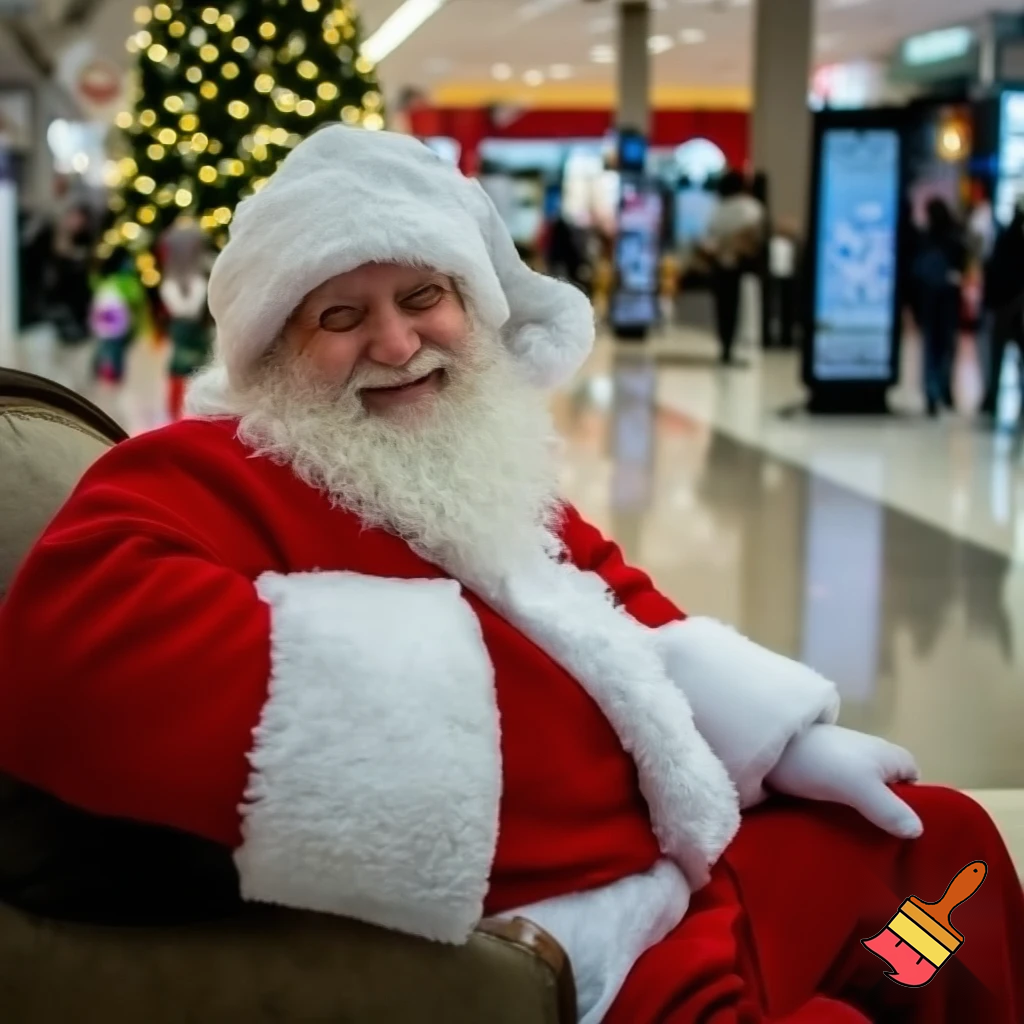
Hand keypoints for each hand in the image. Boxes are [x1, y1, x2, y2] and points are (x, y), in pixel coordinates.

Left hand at [766, 724, 922, 838]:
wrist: (767, 746)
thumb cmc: (820, 761)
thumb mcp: (859, 787)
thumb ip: (888, 809)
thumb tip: (918, 831)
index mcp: (887, 755)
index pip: (913, 779)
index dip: (914, 802)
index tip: (907, 831)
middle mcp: (868, 758)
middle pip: (888, 790)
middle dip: (887, 815)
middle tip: (885, 847)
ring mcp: (843, 766)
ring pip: (863, 797)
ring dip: (862, 818)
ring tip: (862, 848)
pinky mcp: (820, 777)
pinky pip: (840, 799)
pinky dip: (840, 815)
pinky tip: (837, 835)